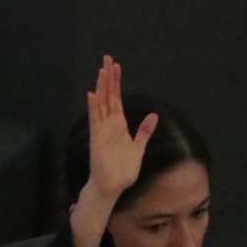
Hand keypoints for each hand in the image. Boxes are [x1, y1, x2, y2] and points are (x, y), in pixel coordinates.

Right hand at [69, 55, 156, 246]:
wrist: (113, 186)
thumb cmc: (123, 170)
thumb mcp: (139, 148)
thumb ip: (144, 132)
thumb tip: (153, 115)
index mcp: (118, 125)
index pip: (116, 99)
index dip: (116, 83)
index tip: (116, 66)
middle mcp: (108, 125)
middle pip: (107, 96)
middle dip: (108, 78)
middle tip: (108, 59)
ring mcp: (102, 131)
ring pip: (101, 104)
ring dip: (101, 87)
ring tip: (102, 70)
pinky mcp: (98, 139)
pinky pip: (95, 121)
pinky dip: (93, 108)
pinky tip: (92, 95)